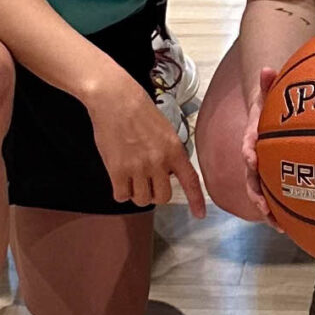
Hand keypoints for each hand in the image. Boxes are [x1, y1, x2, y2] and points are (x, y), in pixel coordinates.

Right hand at [86, 76, 207, 215]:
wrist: (115, 99)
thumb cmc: (139, 111)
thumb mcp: (165, 131)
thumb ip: (169, 154)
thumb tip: (167, 174)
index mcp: (174, 150)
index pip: (190, 180)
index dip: (196, 200)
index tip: (199, 215)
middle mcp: (159, 161)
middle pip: (162, 197)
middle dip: (154, 193)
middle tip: (146, 182)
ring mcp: (138, 167)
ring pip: (141, 199)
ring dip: (136, 193)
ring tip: (130, 177)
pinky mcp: (117, 170)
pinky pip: (122, 196)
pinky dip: (120, 192)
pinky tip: (119, 178)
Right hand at [235, 66, 276, 222]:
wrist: (269, 120)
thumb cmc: (270, 108)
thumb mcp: (269, 94)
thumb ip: (268, 83)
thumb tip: (267, 68)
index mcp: (253, 139)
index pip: (248, 145)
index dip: (249, 152)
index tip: (251, 158)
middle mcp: (255, 159)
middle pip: (252, 178)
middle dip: (256, 192)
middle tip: (263, 205)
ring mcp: (263, 172)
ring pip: (261, 193)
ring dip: (268, 209)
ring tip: (277, 224)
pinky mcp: (273, 181)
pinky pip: (274, 199)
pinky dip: (279, 213)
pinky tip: (289, 227)